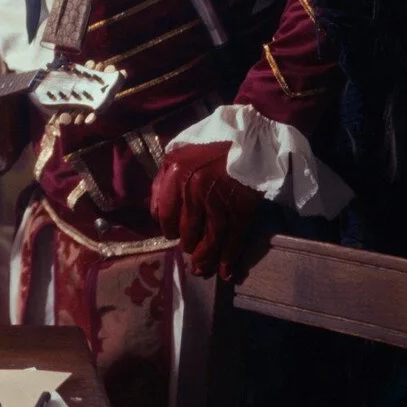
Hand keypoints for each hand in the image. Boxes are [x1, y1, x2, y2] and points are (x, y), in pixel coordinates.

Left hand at [150, 141, 260, 280]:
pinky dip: (229, 257)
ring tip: (201, 270)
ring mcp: (219, 202)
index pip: (165, 214)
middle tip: (190, 255)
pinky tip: (224, 271)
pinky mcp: (242, 209)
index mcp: (175, 175)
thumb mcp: (177, 154)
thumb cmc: (210, 144)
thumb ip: (163, 180)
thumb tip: (157, 212)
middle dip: (188, 246)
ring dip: (205, 259)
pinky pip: (233, 238)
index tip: (173, 235)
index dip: (168, 229)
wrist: (249, 135)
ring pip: (210, 239)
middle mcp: (194, 191)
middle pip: (187, 230)